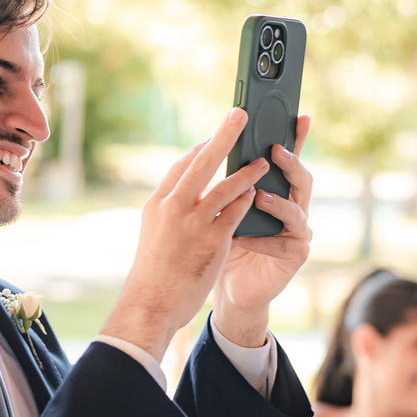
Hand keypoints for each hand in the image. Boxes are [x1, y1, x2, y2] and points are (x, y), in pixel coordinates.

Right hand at [102, 108, 267, 362]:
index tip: (215, 137)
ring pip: (226, 186)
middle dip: (224, 136)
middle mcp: (173, 207)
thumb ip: (170, 210)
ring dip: (247, 171)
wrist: (152, 302)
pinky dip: (248, 200)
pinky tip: (259, 194)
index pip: (182, 166)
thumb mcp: (154, 233)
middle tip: (240, 114)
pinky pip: (236, 212)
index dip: (201, 149)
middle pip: (202, 162)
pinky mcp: (212, 240)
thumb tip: (187, 193)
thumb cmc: (154, 271)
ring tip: (264, 161)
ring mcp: (193, 223)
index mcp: (157, 203)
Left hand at [213, 115, 312, 346]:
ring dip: (278, 203)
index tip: (300, 115)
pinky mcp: (295, 256)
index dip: (297, 138)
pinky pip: (284, 244)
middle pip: (301, 179)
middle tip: (275, 151)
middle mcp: (293, 208)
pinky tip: (242, 236)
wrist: (229, 288)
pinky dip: (262, 239)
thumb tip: (210, 146)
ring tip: (259, 196)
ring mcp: (297, 232)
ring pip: (298, 211)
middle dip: (291, 163)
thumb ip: (225, 184)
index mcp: (277, 191)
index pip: (288, 160)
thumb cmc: (224, 244)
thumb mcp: (221, 209)